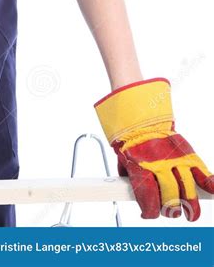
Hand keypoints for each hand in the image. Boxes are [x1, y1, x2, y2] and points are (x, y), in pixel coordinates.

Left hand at [94, 77, 213, 220]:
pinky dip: (209, 182)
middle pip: (170, 197)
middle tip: (171, 211)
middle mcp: (158, 164)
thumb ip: (128, 175)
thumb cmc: (129, 134)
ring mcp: (174, 158)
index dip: (150, 211)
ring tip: (191, 213)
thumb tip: (128, 190)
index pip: (149, 198)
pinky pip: (200, 170)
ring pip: (186, 189)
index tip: (149, 214)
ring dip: (190, 204)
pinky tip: (211, 191)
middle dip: (171, 209)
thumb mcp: (121, 155)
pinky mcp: (186, 152)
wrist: (141, 112)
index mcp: (139, 167)